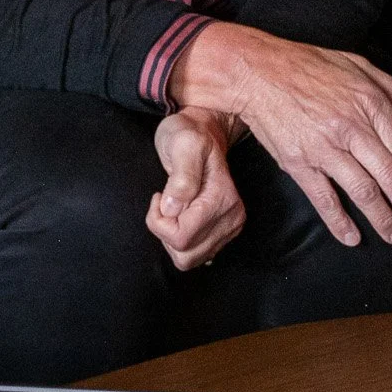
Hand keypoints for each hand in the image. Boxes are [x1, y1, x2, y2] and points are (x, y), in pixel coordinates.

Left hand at [146, 107, 246, 270]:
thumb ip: (181, 176)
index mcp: (223, 200)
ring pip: (190, 259)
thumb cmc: (187, 135)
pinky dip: (181, 242)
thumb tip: (174, 208)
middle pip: (186, 254)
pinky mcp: (224, 232)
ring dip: (172, 239)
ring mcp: (230, 227)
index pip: (182, 237)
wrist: (203, 132)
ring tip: (172, 209)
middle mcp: (232, 218)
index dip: (159, 222)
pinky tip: (180, 218)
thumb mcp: (181, 143)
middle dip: (165, 233)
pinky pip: (196, 255)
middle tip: (164, 203)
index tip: (158, 196)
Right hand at [173, 22, 391, 247]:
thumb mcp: (358, 64)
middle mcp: (352, 129)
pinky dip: (340, 222)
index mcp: (370, 105)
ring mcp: (324, 148)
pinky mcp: (298, 162)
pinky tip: (352, 237)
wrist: (258, 71)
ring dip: (383, 219)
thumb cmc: (307, 65)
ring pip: (364, 192)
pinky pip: (324, 198)